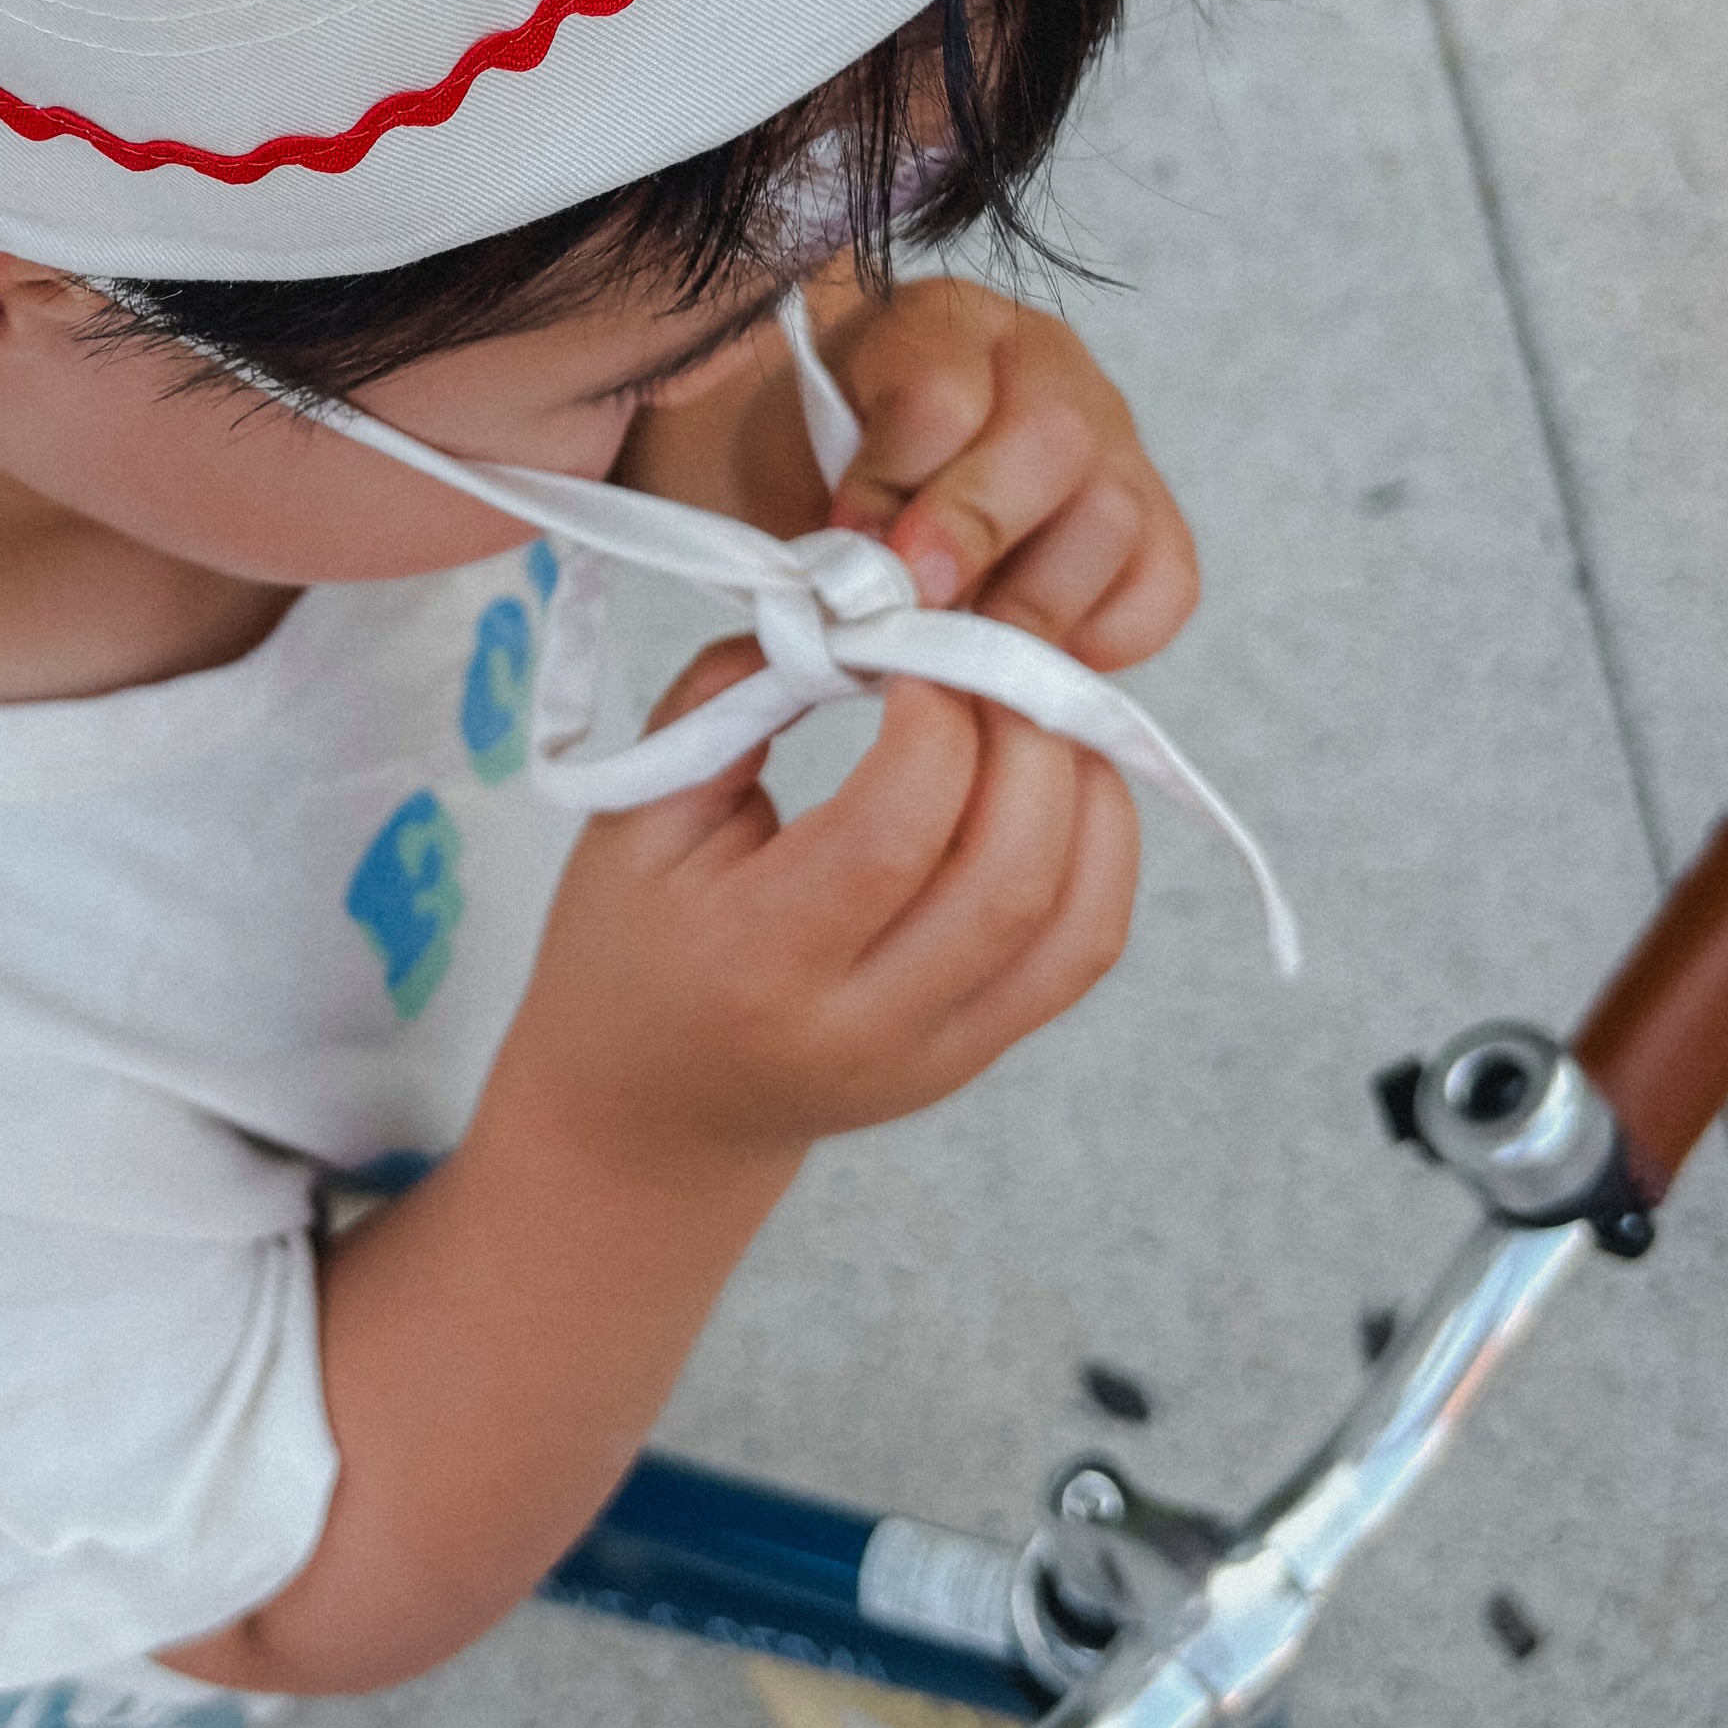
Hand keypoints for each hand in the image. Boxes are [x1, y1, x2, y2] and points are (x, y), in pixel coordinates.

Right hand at [493, 645, 1139, 1179]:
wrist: (645, 1114)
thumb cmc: (625, 948)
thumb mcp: (631, 816)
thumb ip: (727, 698)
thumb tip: (845, 613)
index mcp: (754, 959)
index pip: (892, 831)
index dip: (934, 717)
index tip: (914, 645)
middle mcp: (858, 1026)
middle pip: (1009, 877)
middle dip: (1024, 739)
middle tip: (989, 659)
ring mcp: (932, 1056)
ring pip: (1073, 921)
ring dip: (1082, 791)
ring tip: (1032, 710)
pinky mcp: (976, 1057)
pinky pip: (1083, 951)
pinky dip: (1102, 852)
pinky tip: (1064, 782)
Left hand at [814, 280, 1197, 667]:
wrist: (835, 477)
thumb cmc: (809, 469)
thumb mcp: (781, 473)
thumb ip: (810, 527)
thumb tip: (856, 614)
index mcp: (940, 325)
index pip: (941, 391)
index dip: (893, 479)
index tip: (845, 541)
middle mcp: (1045, 367)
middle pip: (1053, 439)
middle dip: (976, 534)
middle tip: (914, 604)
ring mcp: (1112, 440)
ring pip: (1116, 516)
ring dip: (1032, 605)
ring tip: (959, 655)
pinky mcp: (1153, 518)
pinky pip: (1166, 583)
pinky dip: (1105, 636)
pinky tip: (1031, 654)